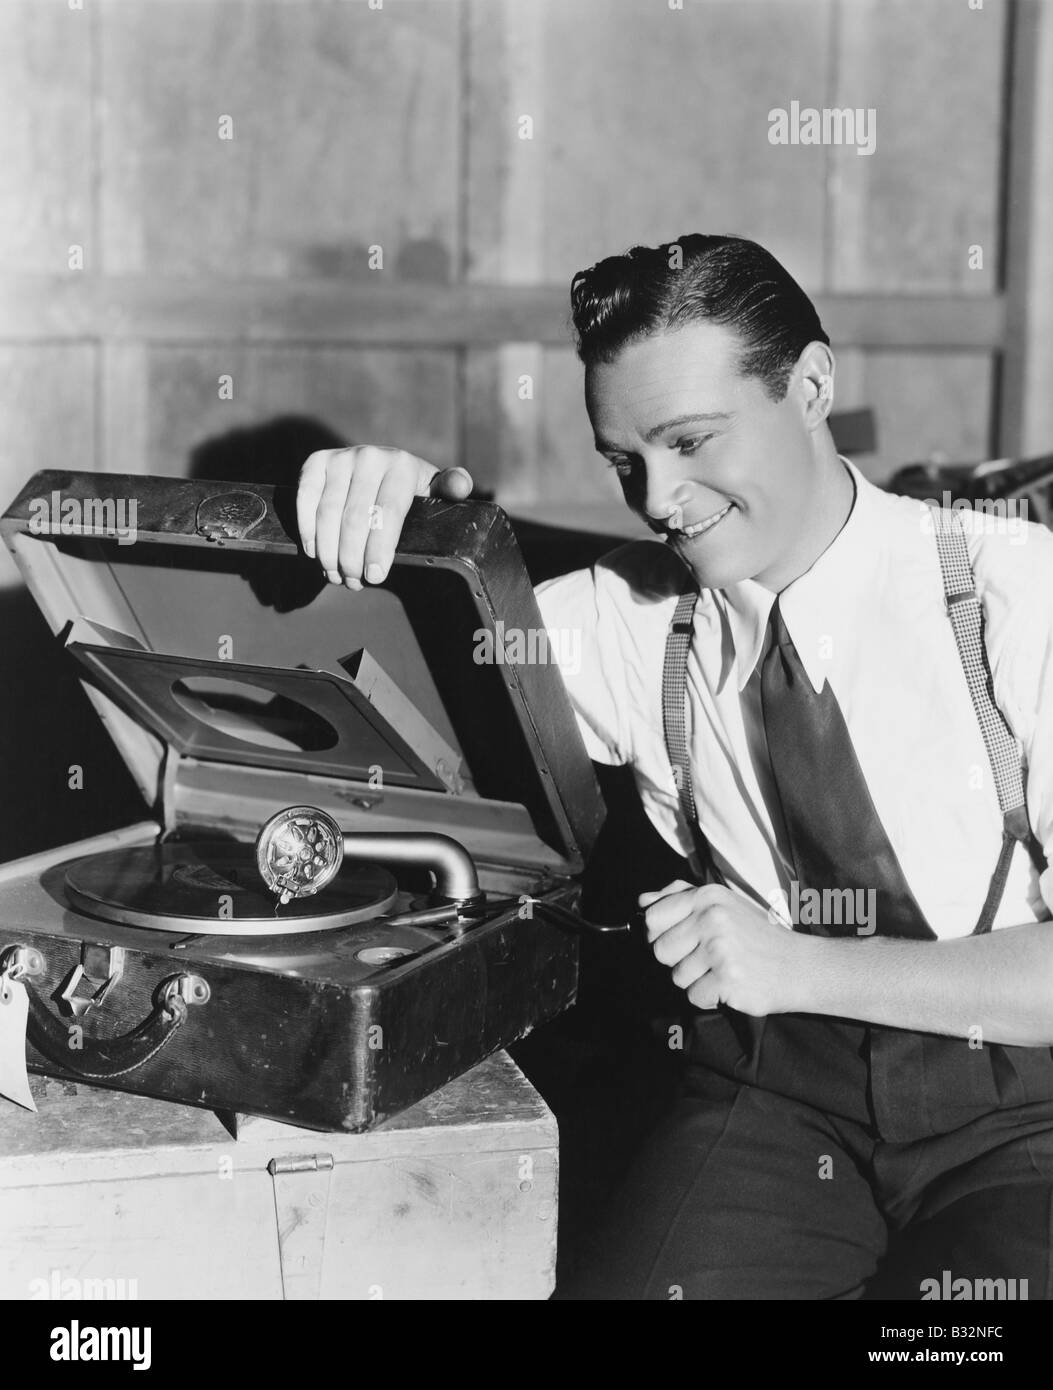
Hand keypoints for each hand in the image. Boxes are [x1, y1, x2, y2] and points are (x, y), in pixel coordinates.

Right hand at [296, 445, 473, 588]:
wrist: (381, 467)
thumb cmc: (410, 490)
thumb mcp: (433, 490)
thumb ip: (451, 488)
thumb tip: (460, 486)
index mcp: (401, 465)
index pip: (387, 513)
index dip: (379, 548)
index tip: (375, 576)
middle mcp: (369, 456)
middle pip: (354, 518)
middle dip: (352, 557)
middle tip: (354, 581)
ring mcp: (340, 458)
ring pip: (327, 513)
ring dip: (329, 551)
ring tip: (336, 574)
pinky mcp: (316, 463)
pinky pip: (305, 500)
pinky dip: (307, 530)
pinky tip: (315, 553)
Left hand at [641, 881, 812, 1016]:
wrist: (799, 965)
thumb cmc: (756, 936)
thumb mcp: (722, 905)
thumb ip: (678, 898)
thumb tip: (642, 901)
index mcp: (707, 897)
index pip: (652, 918)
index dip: (659, 934)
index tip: (680, 939)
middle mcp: (712, 919)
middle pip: (660, 950)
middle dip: (678, 960)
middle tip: (707, 957)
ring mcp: (720, 950)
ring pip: (676, 976)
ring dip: (696, 980)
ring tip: (722, 969)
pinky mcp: (727, 980)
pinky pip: (694, 996)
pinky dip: (709, 997)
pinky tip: (730, 985)